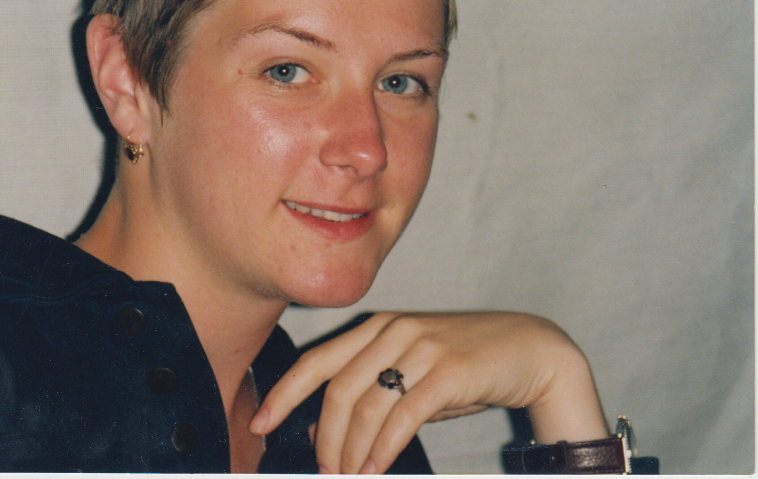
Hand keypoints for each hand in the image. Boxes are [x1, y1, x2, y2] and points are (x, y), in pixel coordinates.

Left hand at [249, 311, 608, 473]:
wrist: (530, 350)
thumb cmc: (465, 366)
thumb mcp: (412, 372)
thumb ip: (372, 392)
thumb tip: (323, 433)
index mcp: (379, 326)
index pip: (317, 360)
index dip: (284, 394)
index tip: (259, 425)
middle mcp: (395, 331)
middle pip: (338, 390)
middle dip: (323, 438)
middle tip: (325, 471)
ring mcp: (423, 347)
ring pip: (367, 405)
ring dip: (352, 451)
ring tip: (349, 477)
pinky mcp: (450, 370)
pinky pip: (404, 415)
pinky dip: (384, 447)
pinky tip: (377, 468)